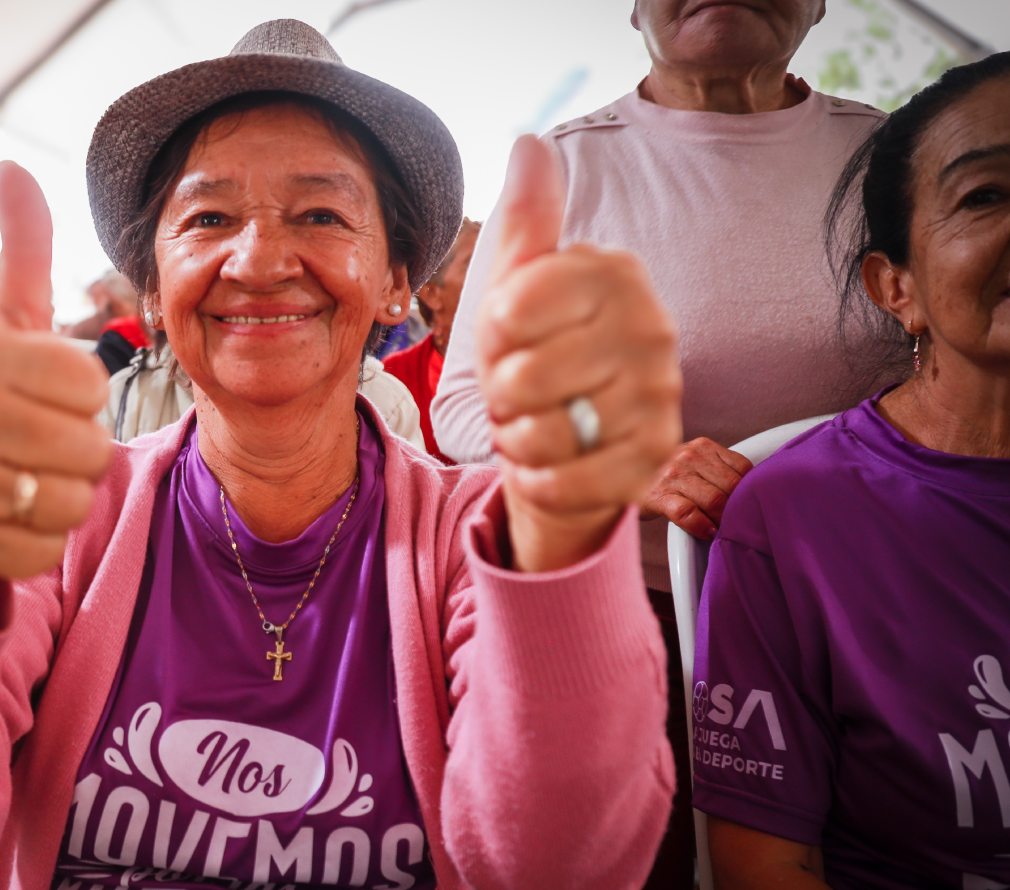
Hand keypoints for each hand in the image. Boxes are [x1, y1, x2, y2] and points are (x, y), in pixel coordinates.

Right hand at [0, 162, 113, 632]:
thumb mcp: (6, 318)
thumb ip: (24, 246)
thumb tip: (13, 163)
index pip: (89, 380)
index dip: (81, 392)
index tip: (42, 391)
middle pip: (89, 443)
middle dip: (78, 448)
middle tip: (34, 440)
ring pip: (73, 497)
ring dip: (64, 493)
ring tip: (23, 474)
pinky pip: (47, 544)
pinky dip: (41, 536)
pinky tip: (8, 512)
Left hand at [476, 135, 681, 571]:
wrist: (571, 440)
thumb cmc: (539, 352)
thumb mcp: (520, 286)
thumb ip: (528, 220)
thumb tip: (530, 142)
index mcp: (615, 273)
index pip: (511, 307)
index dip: (492, 333)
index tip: (513, 335)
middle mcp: (652, 327)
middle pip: (522, 377)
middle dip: (502, 394)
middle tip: (524, 389)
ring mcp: (661, 395)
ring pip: (543, 433)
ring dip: (520, 439)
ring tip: (541, 421)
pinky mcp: (654, 459)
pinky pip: (565, 483)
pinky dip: (539, 480)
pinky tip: (552, 463)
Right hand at [640, 437, 751, 539]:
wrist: (622, 478)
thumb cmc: (666, 476)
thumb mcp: (693, 461)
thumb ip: (719, 469)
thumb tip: (753, 491)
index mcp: (702, 445)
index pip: (742, 467)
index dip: (749, 490)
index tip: (748, 504)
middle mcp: (688, 456)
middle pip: (731, 486)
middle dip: (737, 509)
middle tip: (737, 522)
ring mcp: (671, 475)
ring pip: (714, 500)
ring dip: (722, 520)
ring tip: (722, 529)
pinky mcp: (657, 495)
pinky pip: (688, 514)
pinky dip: (701, 526)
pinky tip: (706, 532)